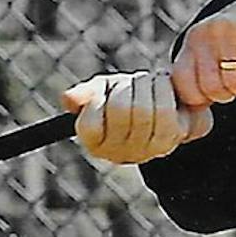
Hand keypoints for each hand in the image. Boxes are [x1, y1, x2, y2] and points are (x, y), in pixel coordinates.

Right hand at [61, 71, 212, 166]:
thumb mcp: (102, 91)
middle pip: (119, 111)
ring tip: (147, 83)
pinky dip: (163, 90)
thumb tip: (69, 98)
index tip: (106, 91)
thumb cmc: (127, 96)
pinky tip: (161, 86)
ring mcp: (142, 152)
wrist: (165, 102)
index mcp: (94, 142)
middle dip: (126, 87)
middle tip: (132, 83)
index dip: (98, 101)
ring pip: (142, 111)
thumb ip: (85, 94)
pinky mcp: (166, 143)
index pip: (89, 125)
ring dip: (146, 85)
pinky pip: (164, 113)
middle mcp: (116, 153)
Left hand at [171, 0, 235, 107]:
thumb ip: (201, 72)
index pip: (182, 82)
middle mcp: (205, 34)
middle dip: (227, 94)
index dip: (199, 97)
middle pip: (210, 87)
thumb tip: (194, 109)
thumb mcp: (214, 49)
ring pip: (232, 82)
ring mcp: (227, 32)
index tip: (216, 95)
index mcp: (192, 41)